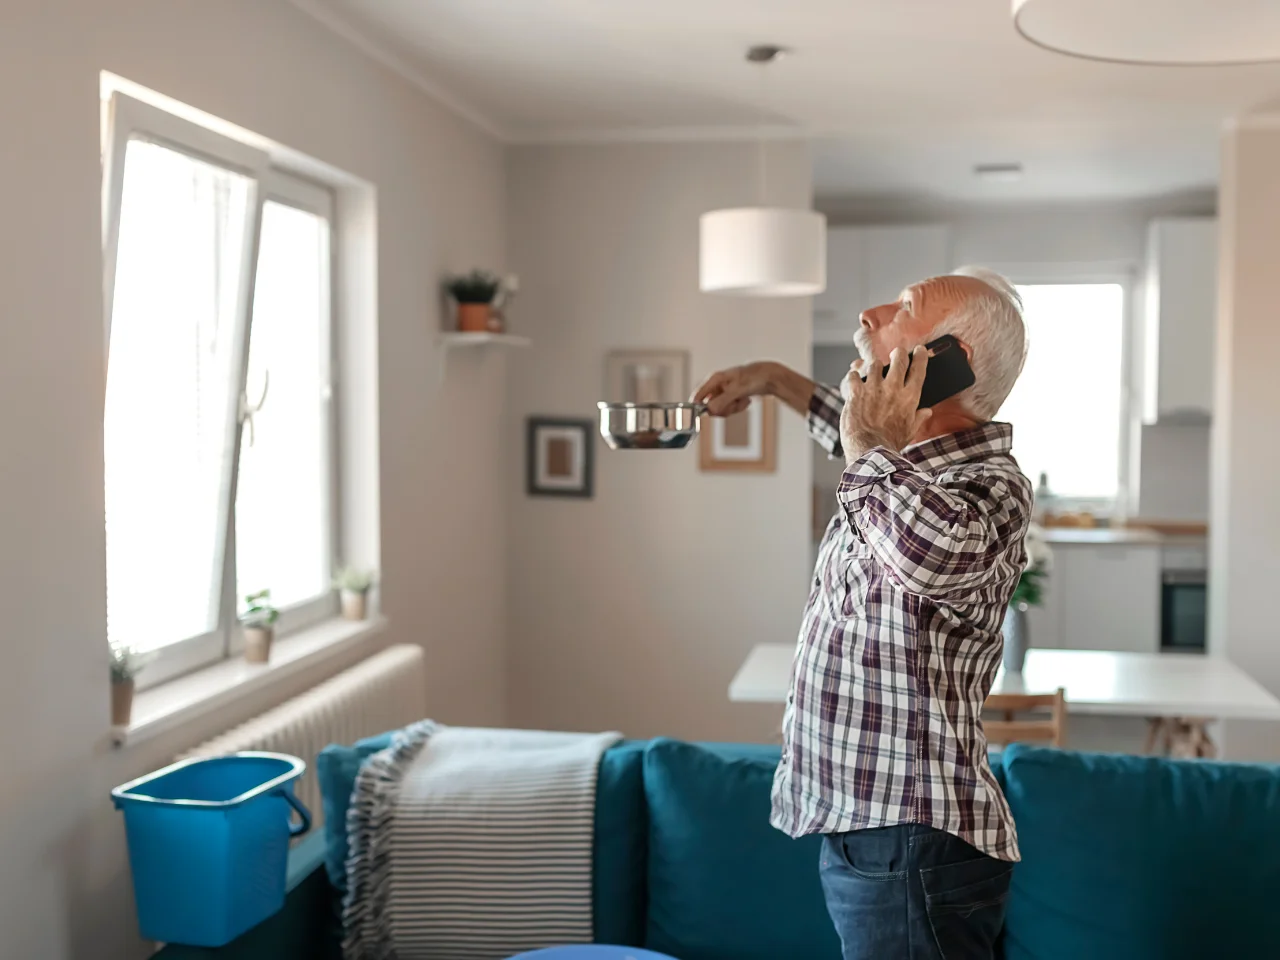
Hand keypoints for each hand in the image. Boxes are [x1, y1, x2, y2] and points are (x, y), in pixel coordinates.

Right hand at [692, 361, 779, 416]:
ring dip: (733, 408)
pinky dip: (739, 407)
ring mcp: (725, 391)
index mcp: (714, 379)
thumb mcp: (737, 390)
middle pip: (710, 406)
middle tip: (733, 405)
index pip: (698, 396)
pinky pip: (730, 408)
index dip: (699, 408)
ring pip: (721, 408)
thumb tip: (709, 410)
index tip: (704, 417)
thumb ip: (722, 401)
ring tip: (743, 400)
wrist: (770, 377)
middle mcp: (717, 385)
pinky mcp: (732, 396)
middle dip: (723, 409)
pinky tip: (746, 400)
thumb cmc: (754, 378)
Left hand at [840, 346, 932, 463]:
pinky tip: (855, 379)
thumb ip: (918, 418)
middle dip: (898, 353)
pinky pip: (854, 375)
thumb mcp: (909, 431)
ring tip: (873, 371)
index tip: (920, 350)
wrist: (869, 449)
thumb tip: (927, 412)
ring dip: (874, 366)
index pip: (919, 369)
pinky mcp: (857, 392)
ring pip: (875, 364)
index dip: (921, 356)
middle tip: (897, 353)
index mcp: (909, 397)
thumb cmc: (890, 443)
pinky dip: (854, 375)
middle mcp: (893, 388)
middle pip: (899, 359)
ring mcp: (874, 388)